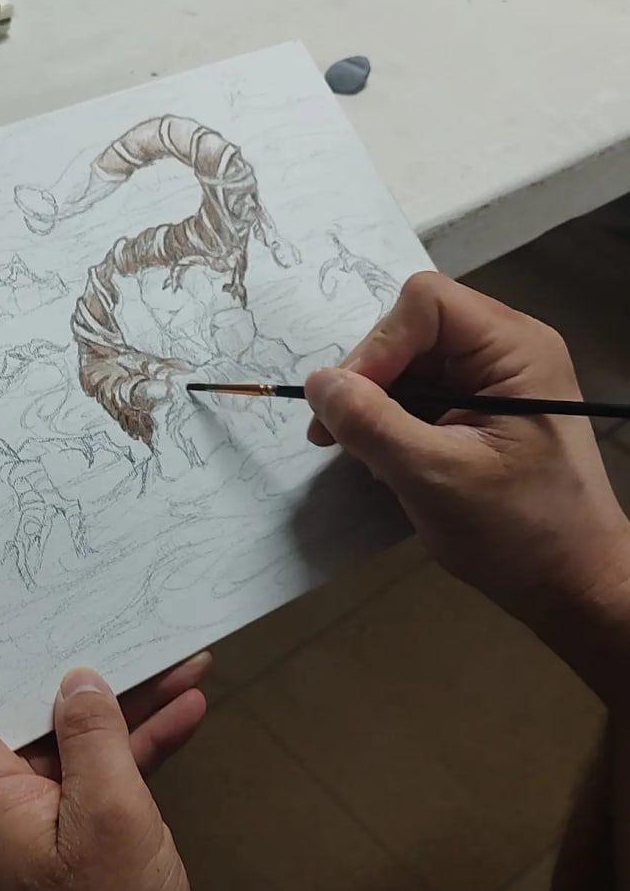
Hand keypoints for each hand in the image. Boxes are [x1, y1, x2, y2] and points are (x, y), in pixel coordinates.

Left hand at [0, 616, 207, 890]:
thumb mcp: (110, 823)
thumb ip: (96, 739)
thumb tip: (79, 676)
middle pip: (6, 695)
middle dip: (55, 646)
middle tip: (88, 593)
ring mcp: (26, 815)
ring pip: (62, 732)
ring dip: (116, 696)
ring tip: (173, 649)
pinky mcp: (63, 839)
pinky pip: (90, 773)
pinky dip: (131, 744)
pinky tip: (187, 709)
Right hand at [303, 272, 629, 635]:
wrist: (571, 585)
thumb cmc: (520, 533)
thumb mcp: (436, 478)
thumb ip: (372, 425)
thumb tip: (317, 384)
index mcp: (514, 349)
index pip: (425, 305)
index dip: (377, 346)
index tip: (347, 404)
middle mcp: (506, 350)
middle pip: (411, 329)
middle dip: (369, 379)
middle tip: (337, 435)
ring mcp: (494, 379)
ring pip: (408, 363)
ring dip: (376, 404)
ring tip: (367, 455)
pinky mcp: (480, 408)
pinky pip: (419, 392)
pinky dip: (391, 422)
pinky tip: (388, 460)